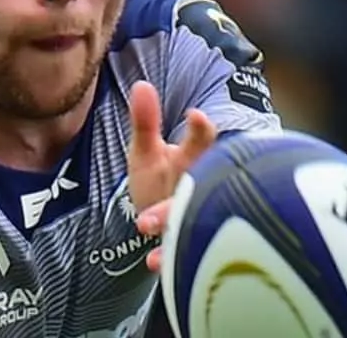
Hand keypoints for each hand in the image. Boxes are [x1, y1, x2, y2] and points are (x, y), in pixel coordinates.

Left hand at [126, 81, 216, 270]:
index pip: (203, 142)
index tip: (196, 116)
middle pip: (205, 185)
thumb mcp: (146, 151)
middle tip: (179, 180)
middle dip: (194, 183)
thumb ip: (145, 121)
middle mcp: (199, 189)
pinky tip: (152, 260)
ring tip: (147, 223)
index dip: (202, 131)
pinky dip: (166, 257)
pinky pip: (179, 253)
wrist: (158, 223)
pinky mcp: (181, 246)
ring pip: (193, 219)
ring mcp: (192, 218)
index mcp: (193, 160)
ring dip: (174, 221)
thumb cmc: (159, 180)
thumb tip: (141, 85)